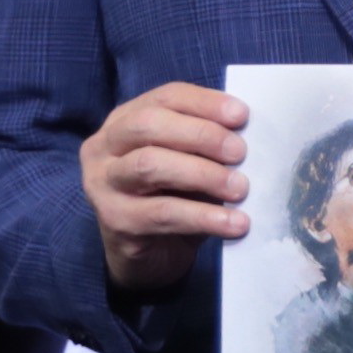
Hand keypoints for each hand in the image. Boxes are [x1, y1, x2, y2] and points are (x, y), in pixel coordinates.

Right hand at [85, 83, 247, 293]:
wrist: (152, 255)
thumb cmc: (175, 197)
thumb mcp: (192, 163)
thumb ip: (209, 145)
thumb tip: (248, 134)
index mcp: (125, 120)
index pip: (165, 97)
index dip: (204, 102)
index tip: (241, 115)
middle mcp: (104, 147)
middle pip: (148, 125)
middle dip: (200, 134)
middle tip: (240, 153)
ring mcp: (103, 183)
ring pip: (150, 165)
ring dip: (202, 174)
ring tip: (240, 188)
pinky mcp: (115, 220)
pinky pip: (162, 213)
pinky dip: (203, 216)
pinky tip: (234, 223)